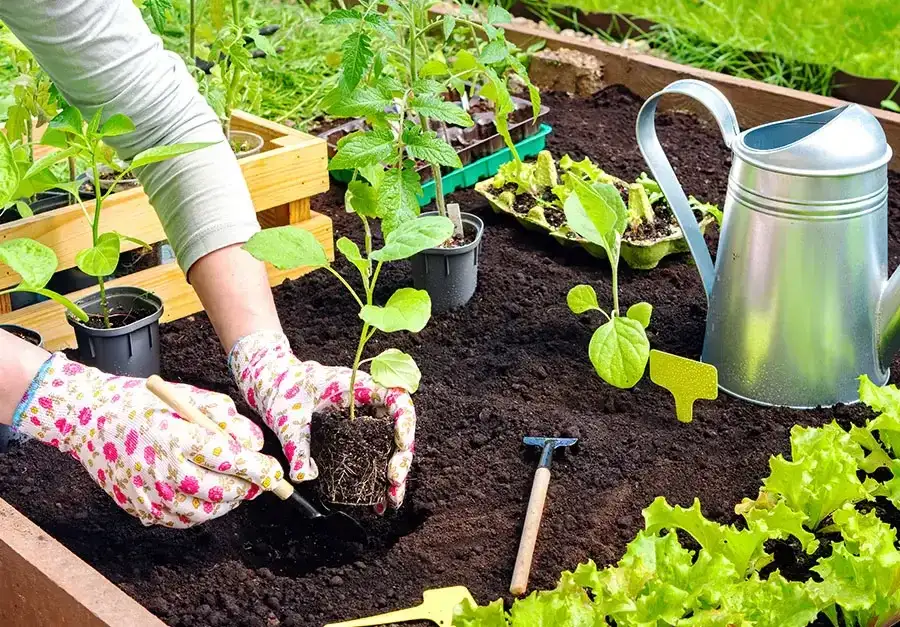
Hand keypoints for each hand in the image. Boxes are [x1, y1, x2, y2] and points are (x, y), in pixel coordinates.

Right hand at [12, 353, 282, 527]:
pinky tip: (205, 494)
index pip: (228, 460)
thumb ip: (229, 421)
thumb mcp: (194, 398)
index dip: (257, 470)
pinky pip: (179, 519)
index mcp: (176, 438)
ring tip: (234, 488)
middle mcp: (160, 470)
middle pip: (218, 492)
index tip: (274, 472)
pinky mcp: (138, 508)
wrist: (91, 418)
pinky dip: (199, 511)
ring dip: (225, 503)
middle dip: (245, 489)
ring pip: (201, 512)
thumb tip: (256, 446)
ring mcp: (147, 494)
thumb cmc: (150, 404)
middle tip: (259, 482)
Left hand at [229, 331, 414, 510]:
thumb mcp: (289, 416)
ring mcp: (364, 417)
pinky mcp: (356, 433)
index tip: (401, 445)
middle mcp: (368, 400)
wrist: (275, 383)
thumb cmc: (284, 388)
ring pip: (390, 444)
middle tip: (394, 484)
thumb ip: (297, 444)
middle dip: (401, 458)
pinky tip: (378, 498)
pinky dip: (378, 474)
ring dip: (394, 472)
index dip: (405, 422)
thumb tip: (305, 476)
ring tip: (391, 500)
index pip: (397, 398)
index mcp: (360, 385)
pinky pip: (375, 452)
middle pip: (399, 427)